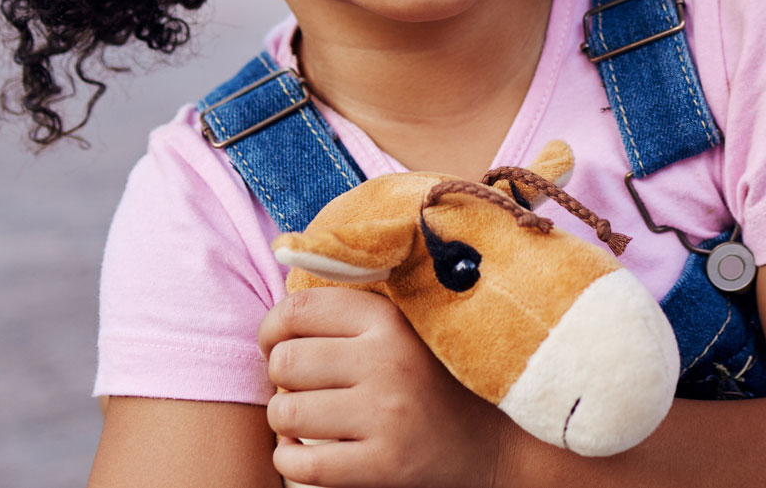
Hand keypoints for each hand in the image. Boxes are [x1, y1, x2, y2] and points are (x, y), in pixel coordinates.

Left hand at [258, 285, 511, 487]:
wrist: (494, 444)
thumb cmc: (435, 382)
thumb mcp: (405, 331)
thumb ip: (353, 314)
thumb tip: (280, 301)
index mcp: (390, 320)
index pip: (299, 309)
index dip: (271, 328)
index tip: (276, 345)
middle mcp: (388, 361)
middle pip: (285, 362)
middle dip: (280, 380)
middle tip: (301, 388)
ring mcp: (386, 414)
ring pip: (285, 414)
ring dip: (285, 422)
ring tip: (306, 422)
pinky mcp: (383, 464)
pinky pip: (301, 464)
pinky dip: (290, 461)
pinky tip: (308, 453)